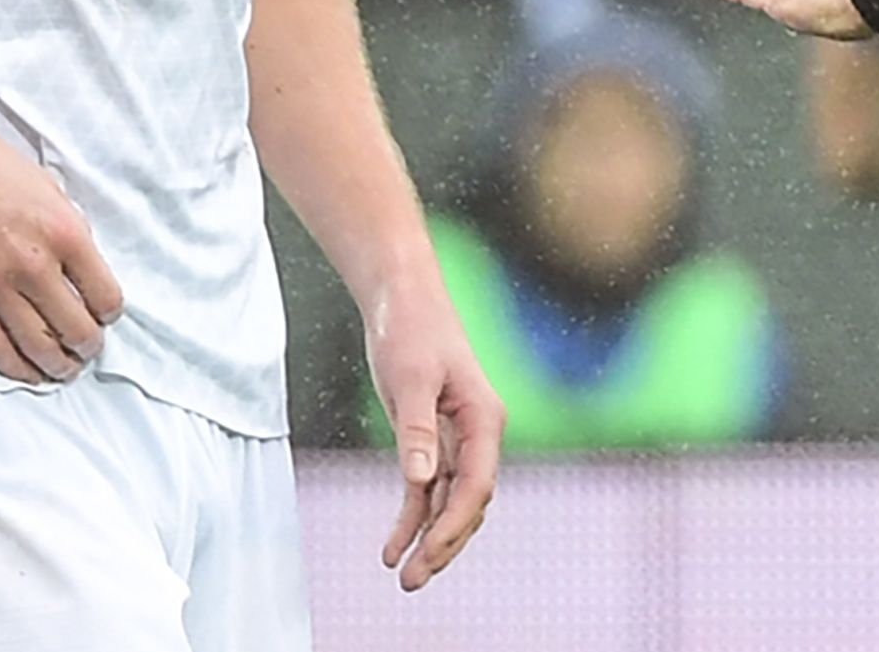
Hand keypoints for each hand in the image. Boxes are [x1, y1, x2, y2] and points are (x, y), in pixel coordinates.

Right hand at [0, 100, 124, 385]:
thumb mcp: (49, 188)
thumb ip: (69, 230)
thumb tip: (81, 269)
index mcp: (65, 233)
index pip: (105, 294)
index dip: (110, 312)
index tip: (106, 314)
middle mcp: (34, 265)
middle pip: (75, 328)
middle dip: (88, 346)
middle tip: (89, 349)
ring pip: (37, 347)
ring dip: (57, 366)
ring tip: (64, 369)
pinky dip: (15, 367)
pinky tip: (27, 372)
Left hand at [365, 266, 501, 589]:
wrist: (401, 296)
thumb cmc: (410, 329)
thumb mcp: (410, 379)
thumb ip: (417, 430)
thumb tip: (422, 481)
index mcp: (485, 418)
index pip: (477, 484)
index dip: (455, 523)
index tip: (429, 552)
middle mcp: (478, 433)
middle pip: (469, 502)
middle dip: (444, 544)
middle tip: (412, 581)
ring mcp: (456, 438)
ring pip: (450, 502)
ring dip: (429, 538)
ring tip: (403, 576)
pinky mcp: (432, 437)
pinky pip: (428, 489)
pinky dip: (412, 517)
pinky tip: (393, 547)